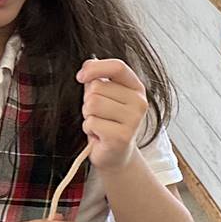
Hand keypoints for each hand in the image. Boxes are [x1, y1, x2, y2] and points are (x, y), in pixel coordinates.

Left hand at [77, 58, 148, 172]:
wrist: (116, 155)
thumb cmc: (108, 123)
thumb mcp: (104, 96)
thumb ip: (98, 78)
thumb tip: (87, 66)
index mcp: (136, 88)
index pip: (117, 67)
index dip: (95, 68)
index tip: (80, 77)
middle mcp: (139, 102)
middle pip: (97, 87)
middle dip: (88, 101)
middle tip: (98, 115)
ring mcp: (133, 120)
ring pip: (92, 104)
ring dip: (88, 116)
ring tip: (99, 124)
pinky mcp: (122, 136)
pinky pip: (91, 122)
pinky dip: (88, 129)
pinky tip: (99, 136)